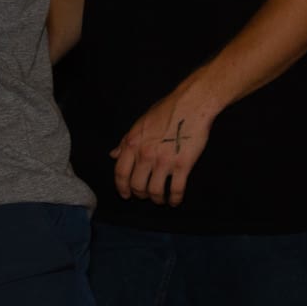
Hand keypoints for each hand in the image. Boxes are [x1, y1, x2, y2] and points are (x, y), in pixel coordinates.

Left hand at [112, 86, 218, 206]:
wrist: (192, 104)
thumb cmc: (167, 110)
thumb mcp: (140, 123)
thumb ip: (126, 141)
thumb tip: (114, 155)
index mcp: (132, 143)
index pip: (120, 173)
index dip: (122, 187)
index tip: (126, 195)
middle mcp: (145, 154)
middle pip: (137, 185)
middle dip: (141, 194)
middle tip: (146, 196)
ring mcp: (164, 161)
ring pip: (155, 191)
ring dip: (157, 199)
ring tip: (161, 200)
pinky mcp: (183, 165)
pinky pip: (176, 189)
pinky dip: (175, 199)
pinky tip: (175, 201)